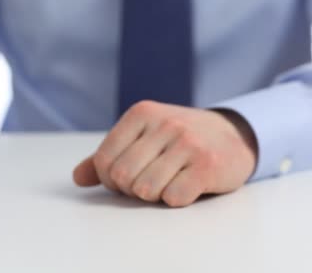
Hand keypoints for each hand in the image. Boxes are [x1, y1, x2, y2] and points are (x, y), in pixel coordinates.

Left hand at [73, 101, 257, 207]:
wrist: (234, 136)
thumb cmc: (180, 140)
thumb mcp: (144, 138)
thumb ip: (108, 156)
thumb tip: (78, 178)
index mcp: (141, 113)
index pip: (104, 160)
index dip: (110, 180)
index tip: (128, 177)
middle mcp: (164, 123)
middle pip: (122, 177)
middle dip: (132, 189)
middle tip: (150, 181)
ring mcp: (187, 142)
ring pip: (146, 190)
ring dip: (155, 195)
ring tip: (170, 181)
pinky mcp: (207, 164)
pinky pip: (173, 198)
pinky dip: (177, 199)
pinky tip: (188, 185)